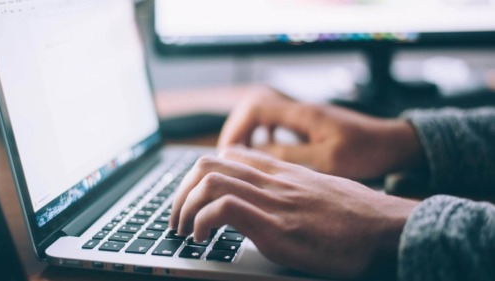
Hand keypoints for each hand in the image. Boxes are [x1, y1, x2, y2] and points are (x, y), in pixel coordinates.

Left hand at [170, 147, 418, 279]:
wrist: (390, 229)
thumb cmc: (359, 217)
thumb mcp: (320, 192)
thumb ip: (292, 190)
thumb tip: (274, 202)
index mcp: (283, 172)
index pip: (229, 155)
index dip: (201, 175)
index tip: (194, 198)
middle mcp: (274, 181)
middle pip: (209, 164)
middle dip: (181, 191)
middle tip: (177, 217)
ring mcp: (274, 201)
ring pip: (209, 181)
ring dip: (184, 207)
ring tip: (183, 230)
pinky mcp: (277, 228)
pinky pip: (224, 209)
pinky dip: (202, 222)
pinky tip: (202, 239)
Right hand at [218, 87, 424, 179]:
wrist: (393, 143)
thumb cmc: (367, 151)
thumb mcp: (328, 160)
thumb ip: (290, 156)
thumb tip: (256, 155)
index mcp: (303, 114)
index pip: (255, 108)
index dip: (236, 128)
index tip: (229, 152)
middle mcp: (300, 110)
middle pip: (254, 108)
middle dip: (237, 131)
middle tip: (229, 157)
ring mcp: (304, 116)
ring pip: (263, 115)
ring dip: (249, 133)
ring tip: (242, 157)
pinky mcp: (309, 124)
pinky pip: (276, 124)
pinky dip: (264, 136)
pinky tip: (265, 153)